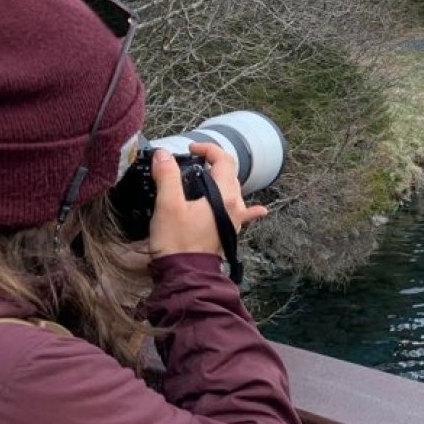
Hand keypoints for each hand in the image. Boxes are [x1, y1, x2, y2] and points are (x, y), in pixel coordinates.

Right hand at [147, 144, 267, 258]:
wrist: (185, 274)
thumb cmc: (177, 241)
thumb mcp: (167, 204)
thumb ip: (167, 176)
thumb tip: (163, 154)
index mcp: (225, 195)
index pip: (223, 159)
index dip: (208, 149)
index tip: (190, 149)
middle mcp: (235, 205)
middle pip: (229, 174)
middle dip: (212, 163)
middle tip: (191, 162)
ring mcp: (235, 219)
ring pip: (233, 191)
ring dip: (222, 180)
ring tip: (207, 177)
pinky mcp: (229, 231)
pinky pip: (243, 214)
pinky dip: (248, 208)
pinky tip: (260, 210)